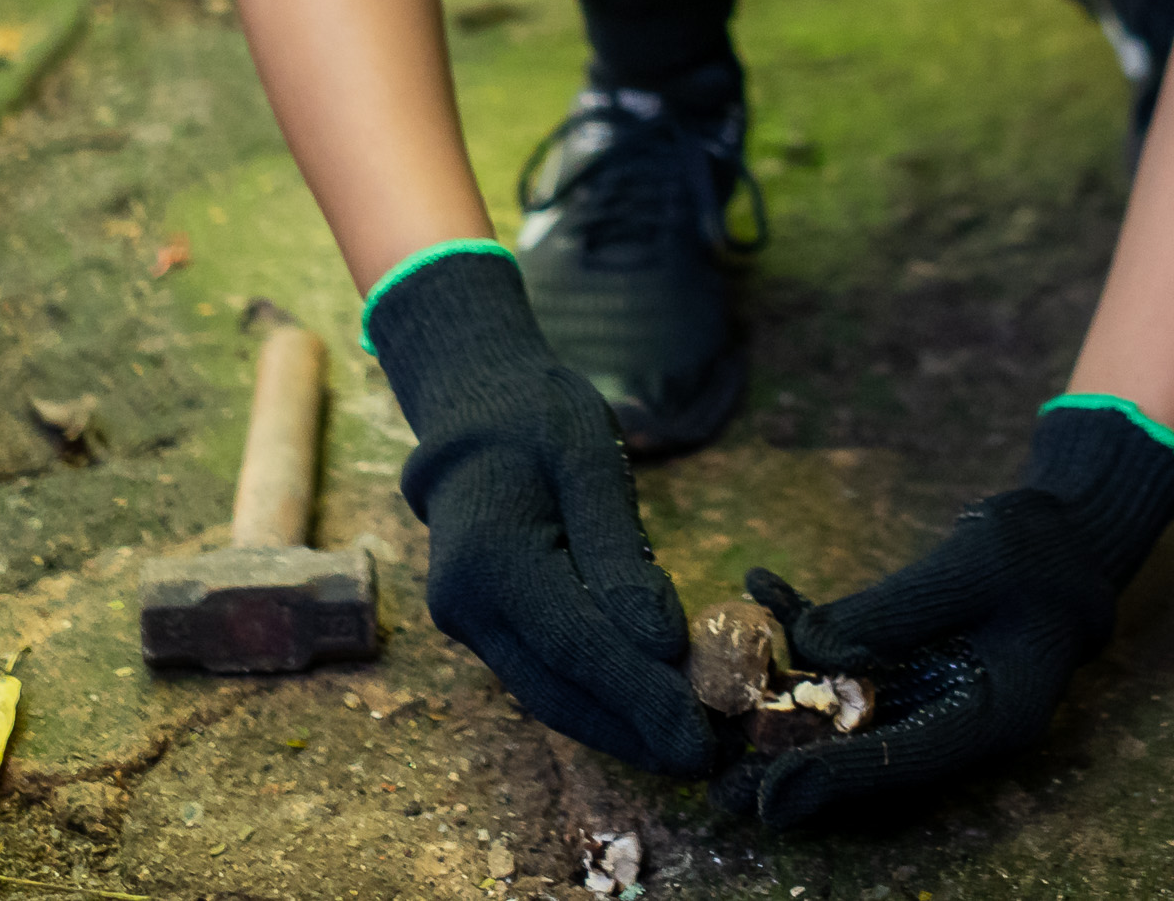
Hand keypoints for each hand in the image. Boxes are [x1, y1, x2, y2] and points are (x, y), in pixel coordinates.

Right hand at [364, 247, 715, 776]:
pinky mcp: (486, 628)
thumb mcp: (591, 459)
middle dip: (635, 731)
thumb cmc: (538, 419)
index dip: (642, 699)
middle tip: (707, 761)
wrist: (473, 411)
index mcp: (489, 558)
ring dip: (619, 727)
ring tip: (688, 748)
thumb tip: (662, 644)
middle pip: (559, 691)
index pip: (577, 647)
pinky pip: (545, 676)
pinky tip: (649, 712)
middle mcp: (466, 606)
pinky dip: (598, 699)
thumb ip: (620, 553)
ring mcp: (468, 623)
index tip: (701, 737)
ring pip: (549, 696)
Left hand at [713, 400, 1173, 827]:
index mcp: (995, 715)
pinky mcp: (913, 660)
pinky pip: (851, 658)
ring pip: (847, 714)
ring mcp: (934, 691)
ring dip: (783, 711)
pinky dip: (807, 631)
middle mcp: (958, 717)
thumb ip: (894, 610)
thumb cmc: (1040, 548)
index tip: (770, 794)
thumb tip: (808, 646)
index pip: (905, 759)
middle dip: (792, 765)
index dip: (834, 778)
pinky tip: (763, 586)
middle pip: (866, 754)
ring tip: (714, 722)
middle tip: (719, 788)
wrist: (1070, 530)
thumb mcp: (974, 565)